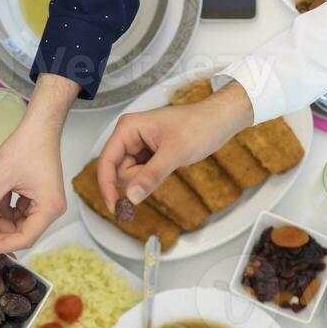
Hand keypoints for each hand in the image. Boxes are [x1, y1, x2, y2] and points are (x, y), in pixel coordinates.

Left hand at [0, 75, 76, 252]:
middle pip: (20, 232)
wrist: (39, 125)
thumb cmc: (28, 145)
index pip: (24, 239)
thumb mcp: (1, 176)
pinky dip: (4, 206)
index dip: (0, 244)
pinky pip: (18, 212)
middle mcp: (51, 210)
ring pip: (16, 223)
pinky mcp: (38, 198)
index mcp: (49, 208)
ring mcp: (45, 204)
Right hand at [97, 81, 254, 210]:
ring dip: (147, 177)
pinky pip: (141, 174)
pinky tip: (167, 165)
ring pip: (130, 175)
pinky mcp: (148, 154)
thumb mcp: (175, 152)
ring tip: (169, 161)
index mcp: (128, 128)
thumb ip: (151, 175)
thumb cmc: (200, 125)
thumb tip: (131, 196)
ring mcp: (138, 146)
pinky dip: (152, 177)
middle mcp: (129, 136)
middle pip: (119, 171)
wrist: (220, 121)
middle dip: (137, 178)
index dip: (107, 185)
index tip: (114, 206)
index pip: (106, 161)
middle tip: (163, 167)